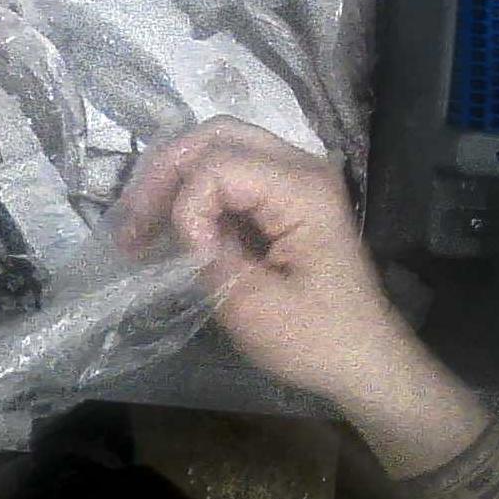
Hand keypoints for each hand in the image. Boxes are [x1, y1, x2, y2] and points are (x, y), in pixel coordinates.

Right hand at [119, 117, 487, 476]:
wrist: (364, 362)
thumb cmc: (314, 340)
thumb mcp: (250, 304)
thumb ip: (206, 251)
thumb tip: (176, 223)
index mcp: (302, 191)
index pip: (217, 167)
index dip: (186, 208)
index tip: (187, 257)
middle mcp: (301, 168)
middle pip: (215, 136)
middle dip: (166, 173)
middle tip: (134, 219)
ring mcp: (296, 178)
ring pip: (219, 146)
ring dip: (176, 179)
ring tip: (144, 221)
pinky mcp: (286, 196)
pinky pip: (231, 171)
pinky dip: (195, 190)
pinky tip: (173, 223)